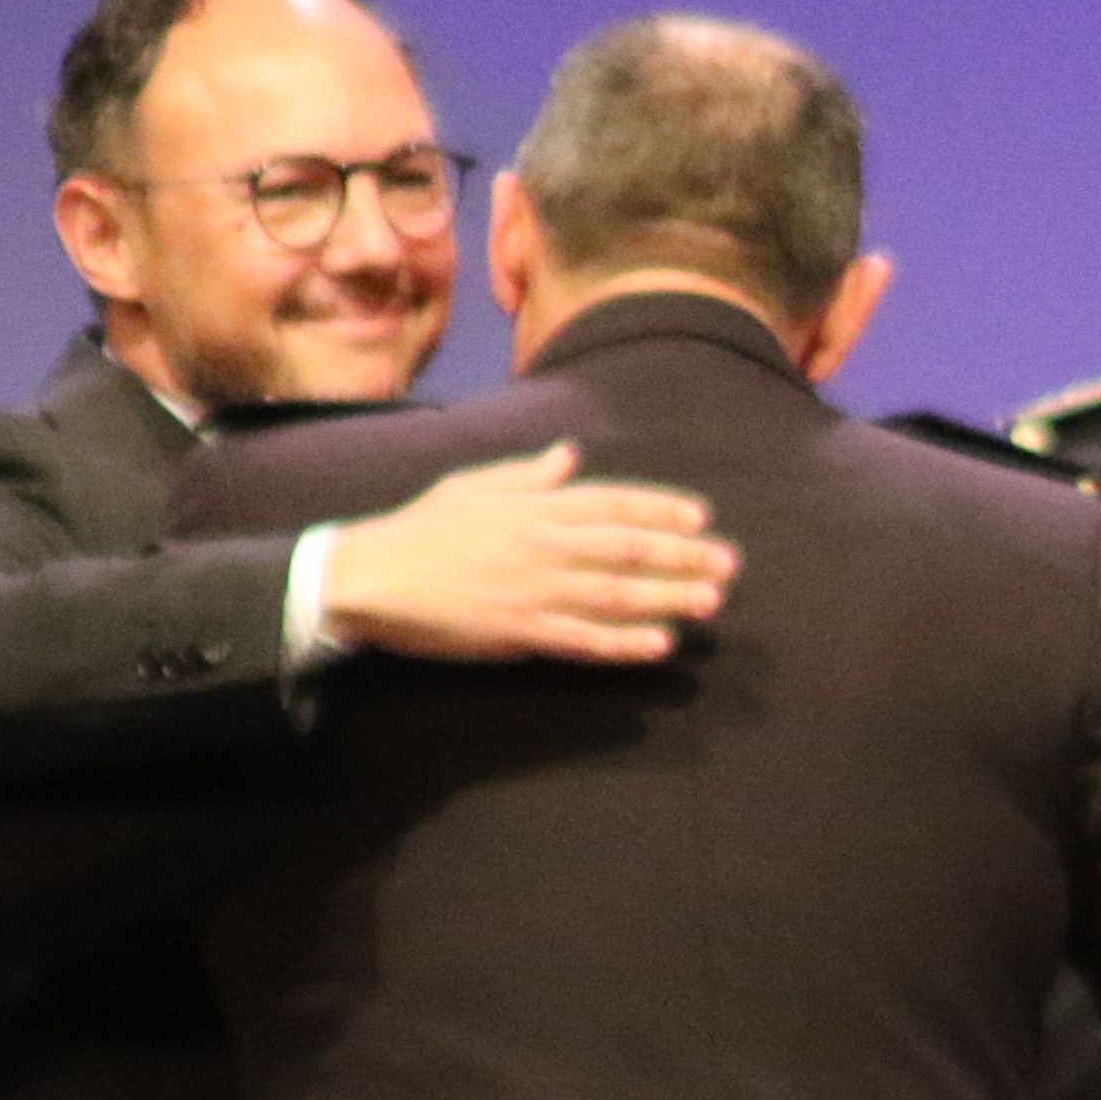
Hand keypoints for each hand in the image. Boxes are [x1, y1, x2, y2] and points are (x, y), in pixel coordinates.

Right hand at [315, 443, 736, 663]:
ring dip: (668, 596)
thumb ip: (528, 473)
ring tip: (711, 602)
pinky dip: (624, 643)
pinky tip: (659, 645)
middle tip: (729, 563)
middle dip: (682, 554)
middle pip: (628, 547)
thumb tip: (569, 455)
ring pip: (616, 592)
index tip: (702, 516)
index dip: (661, 507)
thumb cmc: (421, 527)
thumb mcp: (475, 484)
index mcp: (535, 505)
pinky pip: (583, 639)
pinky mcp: (520, 630)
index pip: (613, 502)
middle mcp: (544, 543)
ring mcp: (535, 588)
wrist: (371, 574)